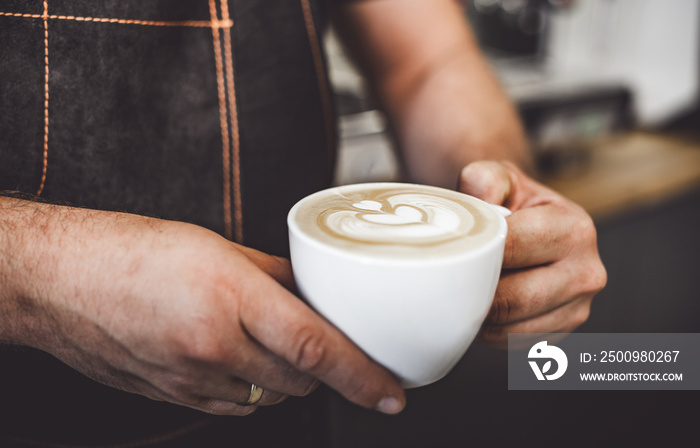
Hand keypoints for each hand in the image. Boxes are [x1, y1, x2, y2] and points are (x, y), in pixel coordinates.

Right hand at [1, 200, 404, 414]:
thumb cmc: (132, 252)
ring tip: (272, 342)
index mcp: (228, 298)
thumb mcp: (215, 247)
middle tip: (328, 343)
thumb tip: (314, 292)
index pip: (315, 346)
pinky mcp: (174, 396)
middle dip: (324, 369)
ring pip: (269, 397)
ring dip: (287, 379)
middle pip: (300, 379)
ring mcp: (190, 379)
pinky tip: (240, 359)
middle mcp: (212, 346)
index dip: (362, 376)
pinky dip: (252, 389)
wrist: (62, 281)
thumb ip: (274, 275)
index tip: (391, 393)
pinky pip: (234, 406)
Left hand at [458, 161, 606, 347]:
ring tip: (460, 294)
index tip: (449, 252)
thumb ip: (485, 179)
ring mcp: (579, 307)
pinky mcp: (563, 332)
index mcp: (575, 229)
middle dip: (475, 291)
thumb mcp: (499, 177)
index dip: (475, 253)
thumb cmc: (510, 201)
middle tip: (445, 282)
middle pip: (514, 298)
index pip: (513, 250)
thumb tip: (477, 206)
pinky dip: (489, 332)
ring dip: (479, 316)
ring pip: (512, 327)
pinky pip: (515, 343)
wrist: (532, 225)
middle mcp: (587, 271)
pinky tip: (479, 308)